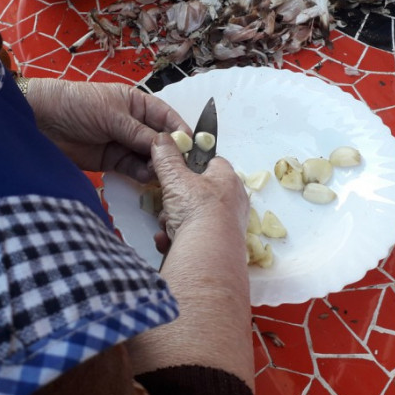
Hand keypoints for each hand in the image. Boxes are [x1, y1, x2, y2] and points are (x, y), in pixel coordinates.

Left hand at [25, 79, 188, 181]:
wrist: (39, 121)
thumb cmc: (76, 104)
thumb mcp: (112, 114)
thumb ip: (140, 133)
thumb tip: (168, 146)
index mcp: (136, 103)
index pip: (166, 117)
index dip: (181, 130)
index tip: (193, 145)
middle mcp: (133, 123)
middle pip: (160, 140)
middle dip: (171, 152)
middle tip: (181, 167)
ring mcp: (122, 143)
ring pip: (149, 157)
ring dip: (157, 166)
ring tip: (163, 173)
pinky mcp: (110, 161)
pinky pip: (133, 169)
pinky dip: (142, 174)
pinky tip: (147, 177)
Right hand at [149, 132, 248, 251]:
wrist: (208, 255)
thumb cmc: (198, 211)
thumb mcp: (176, 178)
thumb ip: (167, 157)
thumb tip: (162, 139)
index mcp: (228, 178)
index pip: (211, 162)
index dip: (191, 164)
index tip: (174, 169)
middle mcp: (233, 201)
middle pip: (197, 193)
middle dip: (175, 200)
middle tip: (167, 204)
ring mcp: (227, 225)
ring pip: (192, 217)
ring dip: (172, 221)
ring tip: (168, 226)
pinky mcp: (218, 246)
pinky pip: (193, 237)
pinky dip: (177, 239)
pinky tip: (168, 241)